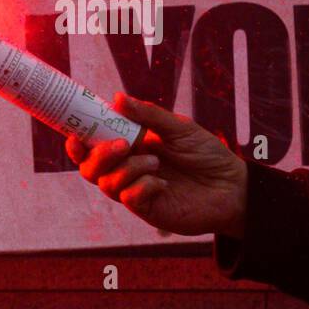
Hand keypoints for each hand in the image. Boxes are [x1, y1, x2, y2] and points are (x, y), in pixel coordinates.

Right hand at [66, 93, 247, 237]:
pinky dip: (141, 187)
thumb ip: (148, 115)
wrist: (233, 185)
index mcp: (129, 148)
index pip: (92, 147)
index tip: (75, 135)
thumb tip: (116, 99)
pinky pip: (128, 198)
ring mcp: (134, 190)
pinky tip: (162, 184)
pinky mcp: (146, 209)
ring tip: (156, 162)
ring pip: (107, 183)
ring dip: (128, 169)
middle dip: (99, 156)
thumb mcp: (179, 128)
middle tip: (124, 145)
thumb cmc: (207, 154)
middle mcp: (126, 170)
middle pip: (89, 168)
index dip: (77, 143)